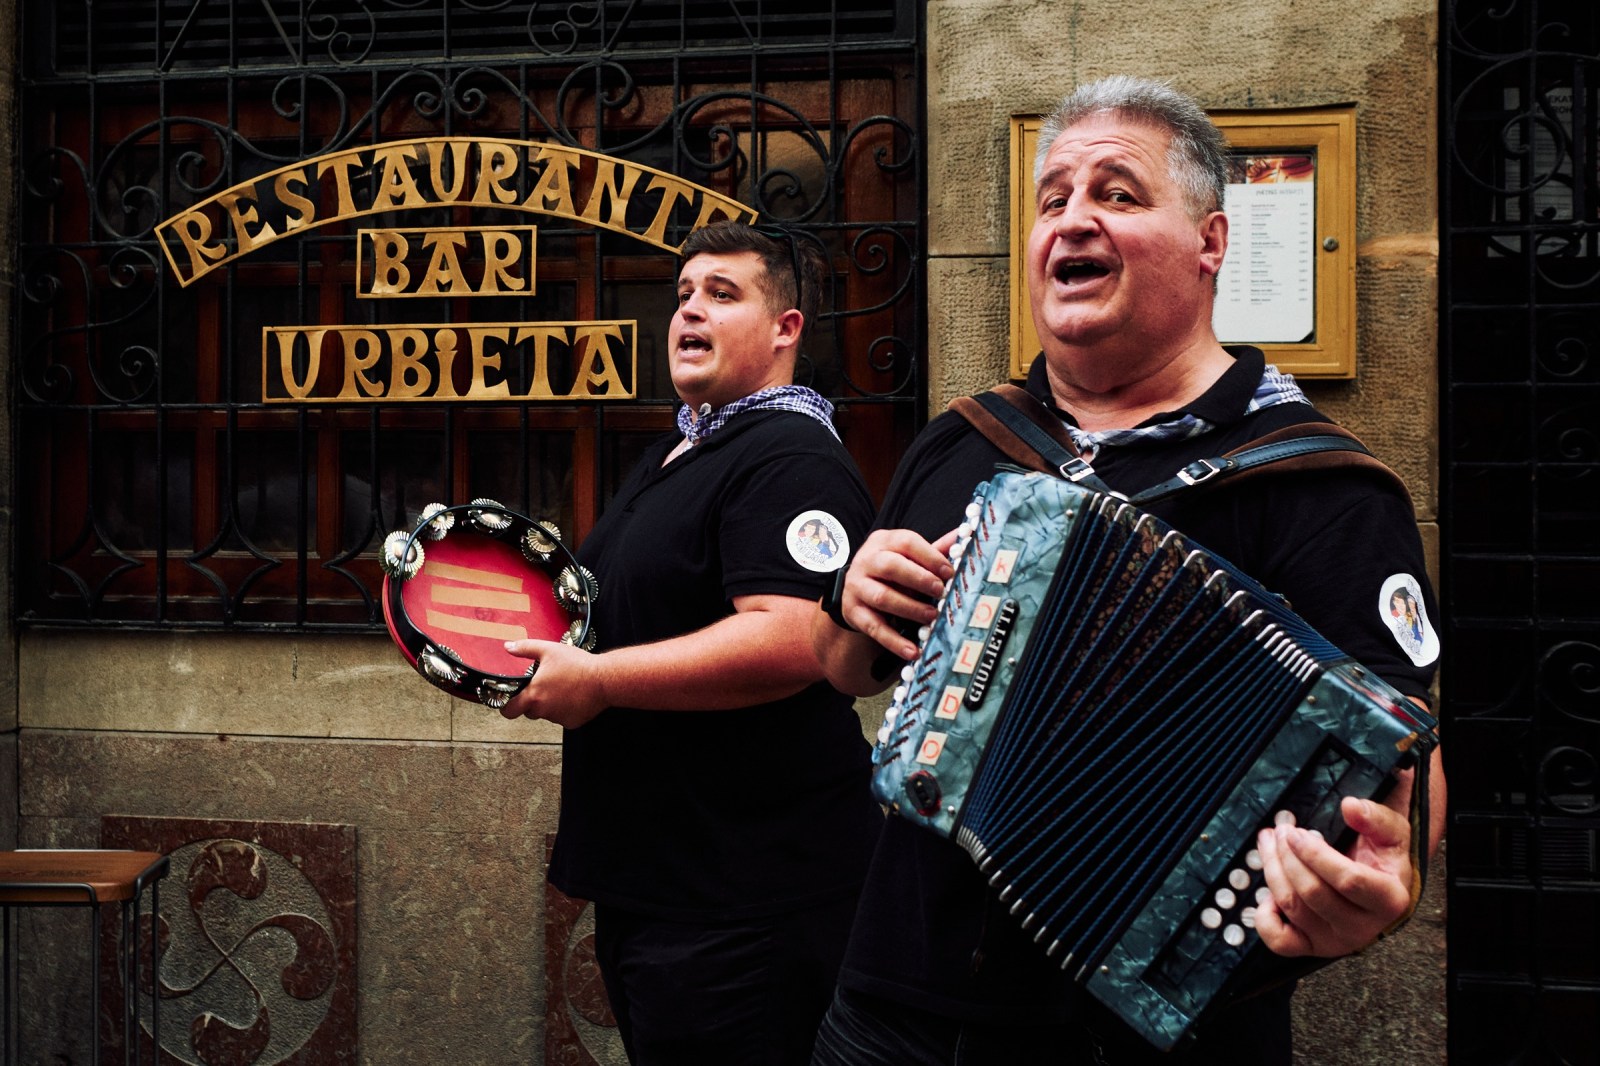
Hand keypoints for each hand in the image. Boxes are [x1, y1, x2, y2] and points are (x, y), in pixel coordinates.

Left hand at [498, 639, 607, 728]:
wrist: (604, 679)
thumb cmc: (578, 664)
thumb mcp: (548, 649)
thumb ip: (525, 648)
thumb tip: (508, 647)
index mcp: (534, 695)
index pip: (509, 710)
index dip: (507, 706)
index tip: (510, 701)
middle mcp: (543, 710)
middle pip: (529, 711)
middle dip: (532, 702)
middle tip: (543, 687)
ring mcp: (558, 718)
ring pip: (547, 714)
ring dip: (550, 705)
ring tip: (563, 687)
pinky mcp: (571, 722)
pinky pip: (562, 717)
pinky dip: (565, 709)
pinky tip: (573, 695)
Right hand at [833, 527, 957, 659]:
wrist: (853, 587)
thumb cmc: (891, 570)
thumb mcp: (908, 555)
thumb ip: (935, 550)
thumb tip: (966, 536)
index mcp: (884, 542)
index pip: (906, 542)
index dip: (930, 557)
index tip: (950, 572)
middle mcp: (867, 561)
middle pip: (890, 567)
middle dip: (919, 579)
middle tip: (941, 591)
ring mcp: (857, 587)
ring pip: (882, 597)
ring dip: (909, 608)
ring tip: (931, 617)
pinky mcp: (853, 612)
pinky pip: (874, 627)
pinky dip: (894, 641)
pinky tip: (912, 650)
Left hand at [1251, 768, 1418, 957]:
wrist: (1380, 888)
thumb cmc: (1383, 858)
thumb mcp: (1391, 833)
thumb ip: (1375, 817)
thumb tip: (1350, 807)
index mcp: (1389, 900)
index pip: (1347, 880)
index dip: (1315, 854)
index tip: (1296, 832)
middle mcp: (1363, 928)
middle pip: (1312, 892)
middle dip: (1287, 856)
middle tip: (1279, 831)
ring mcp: (1336, 942)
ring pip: (1293, 907)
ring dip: (1272, 871)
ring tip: (1268, 843)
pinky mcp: (1312, 948)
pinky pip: (1279, 941)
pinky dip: (1265, 917)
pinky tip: (1268, 892)